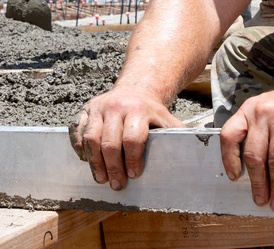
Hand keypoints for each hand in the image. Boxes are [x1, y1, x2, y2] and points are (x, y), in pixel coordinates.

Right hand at [68, 88, 183, 190]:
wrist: (136, 89)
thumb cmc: (152, 112)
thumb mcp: (167, 120)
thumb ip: (177, 136)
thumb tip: (196, 152)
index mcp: (138, 109)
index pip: (132, 138)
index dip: (132, 159)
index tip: (133, 175)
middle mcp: (116, 106)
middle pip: (109, 142)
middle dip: (112, 167)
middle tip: (117, 185)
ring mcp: (98, 108)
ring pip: (90, 138)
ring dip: (94, 163)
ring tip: (101, 178)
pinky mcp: (85, 110)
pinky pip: (77, 132)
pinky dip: (80, 149)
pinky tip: (88, 161)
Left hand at [219, 76, 273, 212]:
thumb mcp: (269, 107)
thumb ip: (258, 128)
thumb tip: (251, 167)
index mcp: (251, 108)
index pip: (230, 134)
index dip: (228, 159)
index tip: (234, 178)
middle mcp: (265, 111)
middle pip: (255, 155)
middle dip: (258, 183)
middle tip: (261, 199)